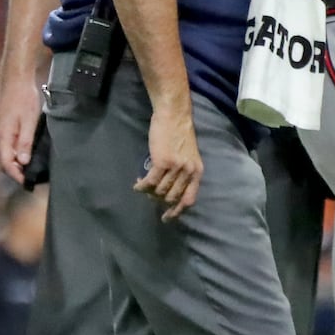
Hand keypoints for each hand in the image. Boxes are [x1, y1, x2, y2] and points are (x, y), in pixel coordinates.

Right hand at [0, 75, 41, 183]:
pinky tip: (26, 154)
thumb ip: (25, 142)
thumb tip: (22, 162)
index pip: (6, 163)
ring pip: (5, 153)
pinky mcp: (3, 126)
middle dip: (15, 172)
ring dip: (15, 163)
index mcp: (2, 136)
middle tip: (31, 180)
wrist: (15, 80)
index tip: (27, 184)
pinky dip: (14, 153)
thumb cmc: (24, 99)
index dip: (16, 175)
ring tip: (30, 170)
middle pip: (4, 161)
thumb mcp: (29, 121)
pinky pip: (6, 145)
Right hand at [136, 106, 202, 221]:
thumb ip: (183, 173)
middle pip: (171, 198)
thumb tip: (169, 191)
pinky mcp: (162, 162)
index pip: (189, 199)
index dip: (177, 212)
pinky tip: (137, 183)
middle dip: (159, 200)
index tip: (166, 218)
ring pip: (159, 191)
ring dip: (149, 192)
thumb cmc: (180, 134)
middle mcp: (189, 172)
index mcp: (197, 171)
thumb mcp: (188, 156)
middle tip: (150, 195)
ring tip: (144, 185)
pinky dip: (141, 186)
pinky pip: (150, 182)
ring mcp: (176, 168)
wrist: (174, 116)